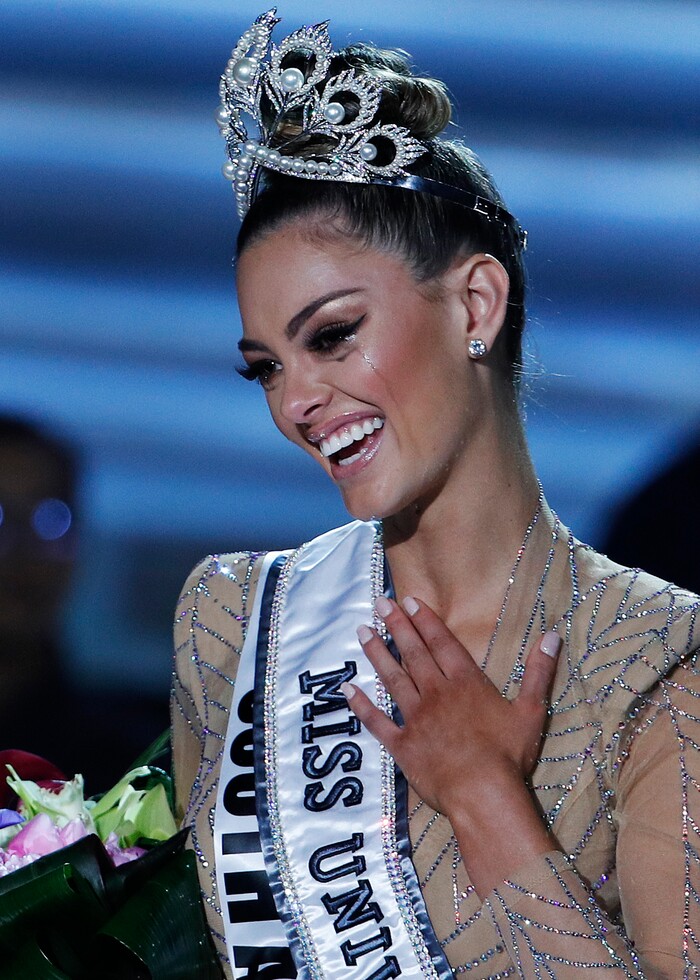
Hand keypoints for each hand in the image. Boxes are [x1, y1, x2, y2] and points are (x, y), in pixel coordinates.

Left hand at [342, 595, 560, 893]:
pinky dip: (361, 705)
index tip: (409, 600)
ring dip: (376, 653)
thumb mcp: (532, 711)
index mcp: (466, 683)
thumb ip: (539, 672)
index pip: (442, 643)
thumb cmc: (508, 755)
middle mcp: (436, 693)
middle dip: (397, 626)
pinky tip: (346, 689)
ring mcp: (415, 718)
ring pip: (392, 679)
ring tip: (362, 631)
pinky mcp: (402, 745)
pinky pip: (377, 722)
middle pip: (414, 653)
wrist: (482, 794)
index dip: (426, 620)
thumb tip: (552, 635)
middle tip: (380, 603)